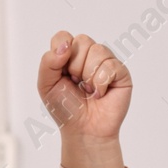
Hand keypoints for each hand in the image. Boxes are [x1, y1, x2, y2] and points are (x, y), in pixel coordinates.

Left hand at [37, 31, 128, 167]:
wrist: (84, 130)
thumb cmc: (67, 109)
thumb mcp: (46, 85)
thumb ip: (48, 62)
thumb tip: (66, 45)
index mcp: (69, 55)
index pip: (64, 36)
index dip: (61, 52)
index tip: (62, 72)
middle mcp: (89, 55)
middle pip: (82, 41)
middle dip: (75, 67)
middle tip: (77, 84)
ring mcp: (106, 62)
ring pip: (97, 50)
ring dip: (88, 76)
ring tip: (88, 90)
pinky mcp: (121, 72)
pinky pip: (110, 66)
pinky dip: (101, 83)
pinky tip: (100, 94)